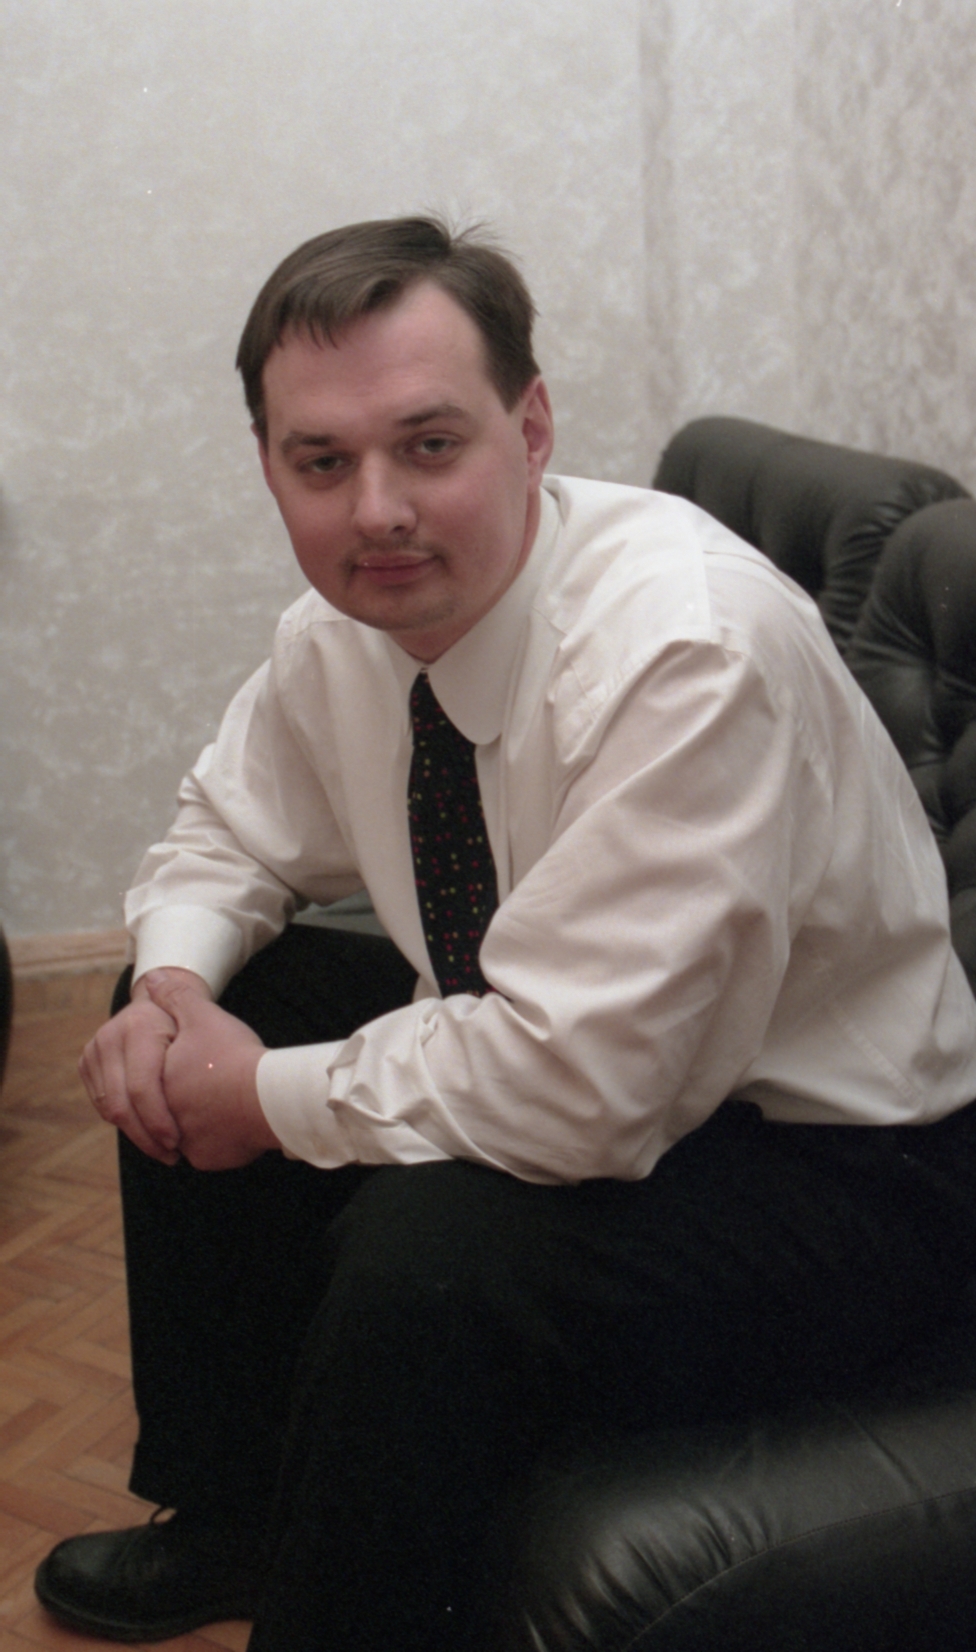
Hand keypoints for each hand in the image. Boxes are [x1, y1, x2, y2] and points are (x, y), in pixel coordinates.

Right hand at [79, 973, 201, 1162]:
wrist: (157, 1006)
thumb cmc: (188, 1022)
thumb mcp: (199, 1020)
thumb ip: (195, 1031)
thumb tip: (186, 1016)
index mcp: (138, 1027)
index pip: (142, 1087)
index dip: (158, 1121)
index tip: (178, 1143)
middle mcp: (108, 1037)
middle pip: (121, 1104)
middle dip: (146, 1137)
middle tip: (172, 1156)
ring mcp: (93, 1050)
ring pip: (110, 1109)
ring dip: (137, 1135)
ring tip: (164, 1151)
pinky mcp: (86, 1063)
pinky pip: (103, 1106)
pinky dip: (126, 1124)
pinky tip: (149, 1134)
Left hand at [144, 972, 279, 1169]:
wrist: (271, 1099)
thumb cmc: (234, 1057)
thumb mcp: (203, 1017)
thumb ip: (175, 997)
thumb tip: (152, 977)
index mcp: (155, 1082)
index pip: (145, 1081)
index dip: (164, 1070)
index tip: (184, 1065)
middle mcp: (162, 1118)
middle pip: (161, 1108)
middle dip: (175, 1100)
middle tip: (201, 1084)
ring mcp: (184, 1142)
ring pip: (181, 1133)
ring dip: (193, 1122)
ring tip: (220, 1102)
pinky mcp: (207, 1159)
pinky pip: (206, 1150)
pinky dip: (216, 1140)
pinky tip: (234, 1122)